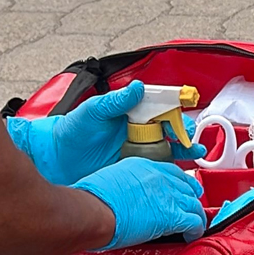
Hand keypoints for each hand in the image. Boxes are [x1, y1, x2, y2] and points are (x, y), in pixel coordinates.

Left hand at [6, 81, 206, 185]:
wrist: (58, 160)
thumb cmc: (72, 131)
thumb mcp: (92, 112)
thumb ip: (115, 101)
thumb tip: (138, 87)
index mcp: (131, 112)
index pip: (159, 106)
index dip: (173, 108)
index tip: (181, 110)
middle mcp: (140, 130)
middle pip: (170, 127)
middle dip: (183, 130)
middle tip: (187, 135)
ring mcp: (141, 148)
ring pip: (171, 146)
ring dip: (186, 148)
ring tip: (195, 150)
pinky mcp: (139, 166)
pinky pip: (161, 166)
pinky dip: (174, 166)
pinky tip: (181, 167)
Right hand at [72, 158, 207, 249]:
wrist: (93, 210)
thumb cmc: (92, 199)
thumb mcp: (110, 179)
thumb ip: (125, 184)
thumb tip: (125, 194)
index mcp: (144, 167)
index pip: (173, 172)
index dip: (181, 184)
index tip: (182, 190)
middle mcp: (160, 179)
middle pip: (187, 188)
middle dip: (191, 199)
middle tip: (191, 208)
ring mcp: (169, 196)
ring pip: (195, 205)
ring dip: (196, 216)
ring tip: (193, 225)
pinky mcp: (172, 216)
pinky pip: (195, 222)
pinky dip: (196, 230)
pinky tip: (192, 235)